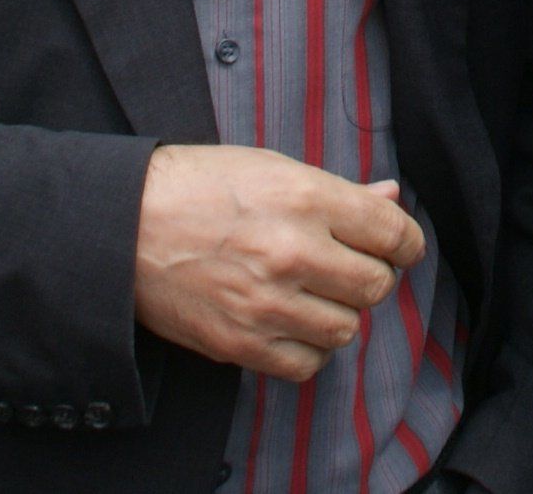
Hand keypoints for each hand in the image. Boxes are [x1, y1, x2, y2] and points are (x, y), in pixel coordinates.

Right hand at [134, 144, 424, 382]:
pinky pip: (307, 364)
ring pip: (346, 329)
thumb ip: (338, 192)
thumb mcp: (272, 168)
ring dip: (337, 312)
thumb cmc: (200, 186)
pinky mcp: (241, 343)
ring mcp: (267, 303)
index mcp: (305, 198)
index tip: (399, 247)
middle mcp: (293, 252)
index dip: (406, 243)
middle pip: (376, 286)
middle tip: (347, 266)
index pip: (392, 233)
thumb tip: (390, 198)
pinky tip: (290, 321)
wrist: (126, 225)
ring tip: (310, 292)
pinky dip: (307, 348)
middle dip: (370, 276)